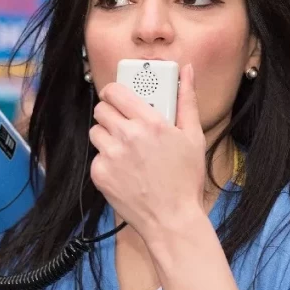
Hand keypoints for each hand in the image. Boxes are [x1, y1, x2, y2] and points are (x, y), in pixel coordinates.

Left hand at [88, 64, 206, 239]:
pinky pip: (96, 156)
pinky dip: (106, 160)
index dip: (114, 92)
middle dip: (111, 113)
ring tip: (125, 148)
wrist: (171, 219)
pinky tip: (124, 170)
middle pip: (101, 109)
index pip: (115, 92)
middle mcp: (127, 136)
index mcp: (149, 122)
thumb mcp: (193, 136)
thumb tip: (187, 70)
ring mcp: (110, 156)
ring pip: (95, 131)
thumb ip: (186, 99)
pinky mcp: (99, 174)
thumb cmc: (185, 179)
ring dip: (107, 136)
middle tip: (123, 123)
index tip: (118, 96)